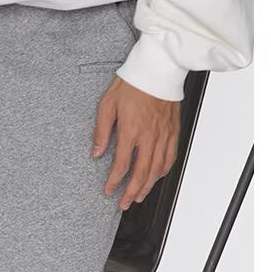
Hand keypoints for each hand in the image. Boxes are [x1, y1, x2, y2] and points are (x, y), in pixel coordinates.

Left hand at [92, 76, 180, 209]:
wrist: (158, 67)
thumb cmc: (133, 82)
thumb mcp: (107, 104)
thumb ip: (101, 131)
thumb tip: (97, 152)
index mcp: (131, 129)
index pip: (122, 164)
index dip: (115, 181)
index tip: (109, 190)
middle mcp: (149, 135)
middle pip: (142, 173)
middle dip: (131, 192)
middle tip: (124, 203)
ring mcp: (164, 134)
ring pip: (157, 169)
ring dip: (148, 186)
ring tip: (138, 197)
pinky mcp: (173, 131)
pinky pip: (171, 157)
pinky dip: (163, 171)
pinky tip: (157, 177)